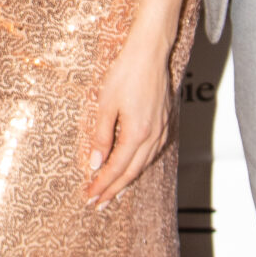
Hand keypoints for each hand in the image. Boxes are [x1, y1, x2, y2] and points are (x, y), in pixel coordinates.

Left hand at [84, 32, 171, 207]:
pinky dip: (141, 165)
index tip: (90, 197)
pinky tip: (133, 167)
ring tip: (113, 192)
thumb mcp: (106, 104)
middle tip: (99, 203)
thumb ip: (101, 136)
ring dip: (127, 180)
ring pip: (144, 165)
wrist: (149, 53)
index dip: (102, 185)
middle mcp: (153, 135)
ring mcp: (162, 130)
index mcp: (137, 133)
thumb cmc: (126, 72)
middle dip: (114, 190)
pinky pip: (153, 153)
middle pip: (132, 172)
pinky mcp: (165, 123)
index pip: (116, 168)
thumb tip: (95, 163)